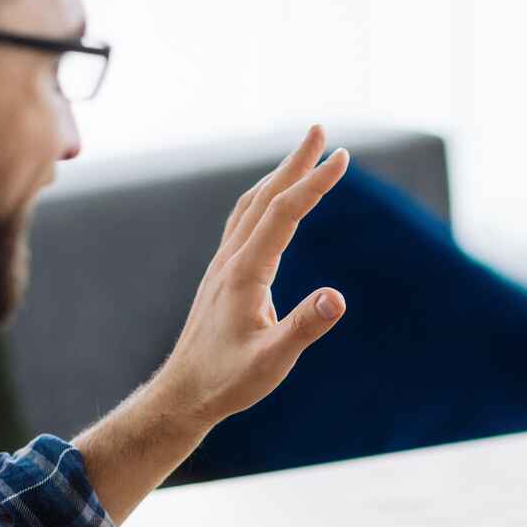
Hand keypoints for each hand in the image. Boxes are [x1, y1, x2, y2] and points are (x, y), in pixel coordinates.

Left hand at [155, 126, 348, 428]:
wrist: (183, 395)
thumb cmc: (226, 382)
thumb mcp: (271, 362)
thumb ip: (303, 328)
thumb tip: (337, 298)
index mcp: (245, 273)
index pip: (284, 214)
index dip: (314, 183)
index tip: (342, 157)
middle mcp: (231, 261)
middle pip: (265, 198)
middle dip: (295, 162)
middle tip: (321, 131)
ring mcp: (223, 267)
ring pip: (252, 208)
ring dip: (279, 178)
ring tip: (304, 157)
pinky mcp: (222, 278)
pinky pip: (245, 225)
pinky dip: (265, 202)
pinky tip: (273, 206)